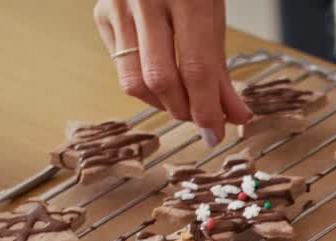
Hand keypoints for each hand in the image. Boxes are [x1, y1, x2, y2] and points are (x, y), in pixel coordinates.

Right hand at [93, 0, 250, 144]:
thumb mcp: (214, 14)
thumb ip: (221, 67)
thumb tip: (235, 116)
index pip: (196, 69)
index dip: (206, 109)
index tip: (217, 132)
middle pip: (160, 79)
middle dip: (184, 110)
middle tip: (201, 117)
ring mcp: (117, 6)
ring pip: (133, 80)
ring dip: (162, 103)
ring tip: (183, 100)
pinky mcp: (100, 14)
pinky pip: (120, 65)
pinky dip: (144, 83)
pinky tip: (161, 75)